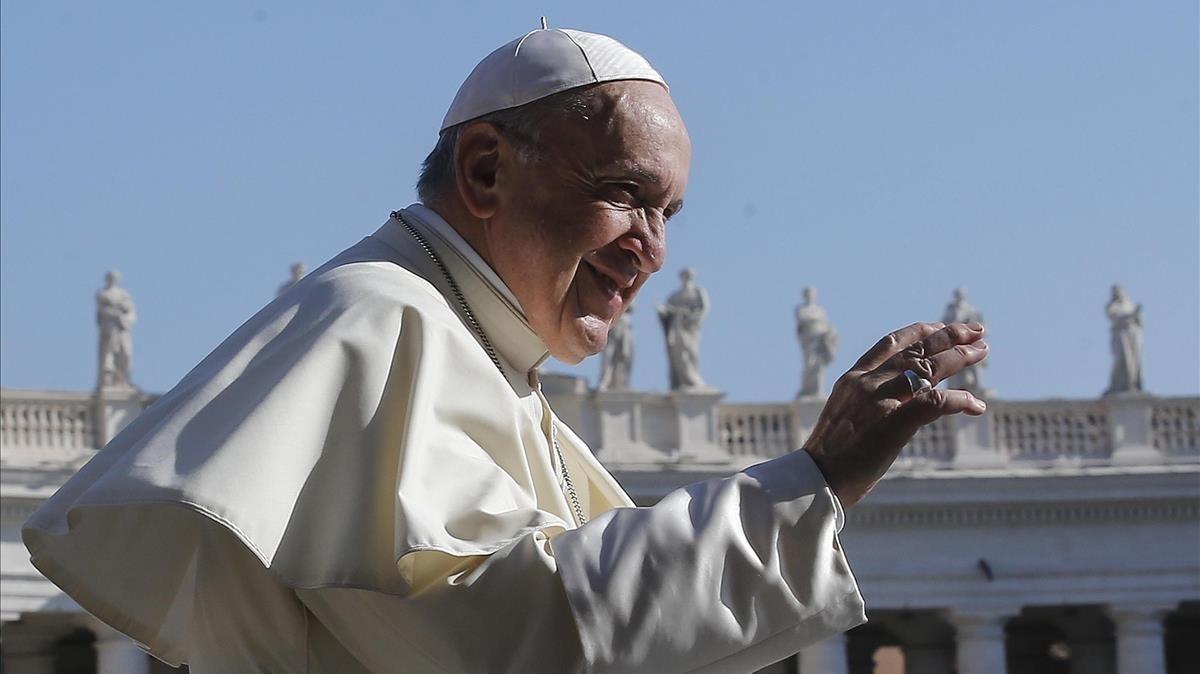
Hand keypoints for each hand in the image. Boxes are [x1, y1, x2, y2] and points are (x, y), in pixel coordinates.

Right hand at [802, 322, 988, 507]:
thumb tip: (893, 400)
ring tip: (981, 352)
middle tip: (975, 331)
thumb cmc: (830, 455)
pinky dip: (960, 400)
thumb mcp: (845, 414)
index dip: (921, 331)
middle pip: (916, 349)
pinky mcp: (894, 424)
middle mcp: (866, 382)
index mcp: (853, 378)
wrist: (817, 479)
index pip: (891, 342)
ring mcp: (880, 401)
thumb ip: (866, 400)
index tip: (941, 327)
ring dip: (959, 357)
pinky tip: (976, 404)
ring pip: (928, 368)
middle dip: (949, 336)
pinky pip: (935, 402)